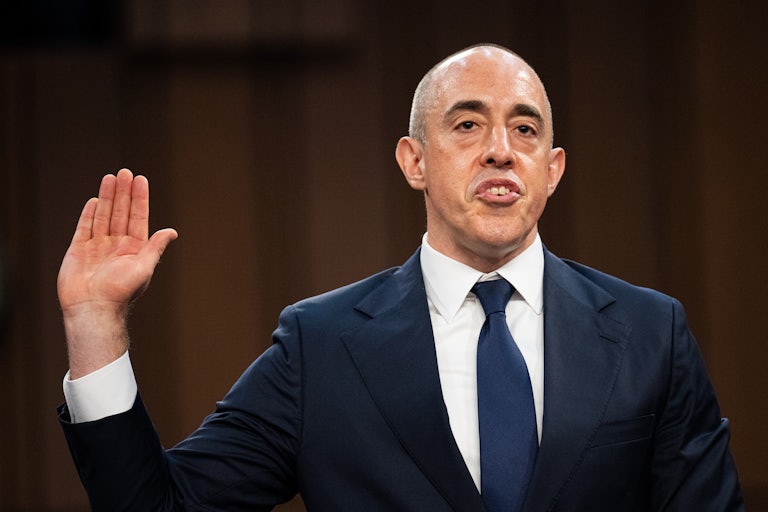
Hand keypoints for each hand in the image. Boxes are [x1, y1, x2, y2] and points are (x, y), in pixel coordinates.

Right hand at [58, 169, 176, 377]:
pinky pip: (84, 228)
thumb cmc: (122, 292)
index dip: (139, 198)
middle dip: (123, 192)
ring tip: (110, 177)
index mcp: (134, 248)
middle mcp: (117, 245)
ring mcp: (97, 247)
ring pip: (103, 216)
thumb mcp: (144, 267)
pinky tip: (94, 200)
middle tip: (125, 172)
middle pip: (120, 212)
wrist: (93, 309)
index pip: (138, 217)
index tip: (140, 179)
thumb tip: (172, 231)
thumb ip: (155, 247)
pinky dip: (89, 214)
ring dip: (107, 197)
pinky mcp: (79, 250)